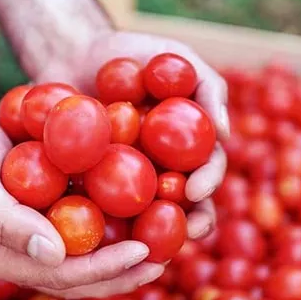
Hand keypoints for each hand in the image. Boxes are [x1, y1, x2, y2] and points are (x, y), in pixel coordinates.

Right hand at [0, 97, 163, 298]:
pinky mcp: (54, 219)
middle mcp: (23, 257)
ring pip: (89, 260)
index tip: (140, 252)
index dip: (100, 269)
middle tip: (162, 262)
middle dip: (122, 274)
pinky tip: (150, 220)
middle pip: (79, 278)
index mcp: (0, 260)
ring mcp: (41, 239)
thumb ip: (6, 221)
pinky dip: (119, 229)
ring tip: (166, 250)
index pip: (56, 276)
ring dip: (126, 260)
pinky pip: (90, 231)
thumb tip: (55, 255)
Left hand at [35, 30, 229, 238]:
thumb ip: (207, 87)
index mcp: (188, 147)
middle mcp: (164, 169)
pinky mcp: (93, 186)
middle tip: (185, 231)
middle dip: (190, 222)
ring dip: (152, 235)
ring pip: (146, 217)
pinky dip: (103, 224)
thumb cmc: (133, 52)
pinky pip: (100, 209)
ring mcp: (129, 181)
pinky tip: (97, 238)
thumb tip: (225, 131)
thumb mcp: (175, 57)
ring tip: (146, 247)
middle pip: (184, 204)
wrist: (75, 53)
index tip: (195, 189)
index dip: (207, 183)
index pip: (206, 170)